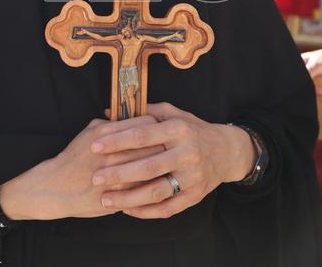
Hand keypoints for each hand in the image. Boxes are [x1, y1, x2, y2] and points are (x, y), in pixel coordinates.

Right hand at [0, 115, 163, 220]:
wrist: (55, 187)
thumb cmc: (73, 157)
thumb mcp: (90, 132)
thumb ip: (114, 124)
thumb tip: (134, 117)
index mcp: (107, 134)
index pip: (146, 126)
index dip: (158, 128)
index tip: (162, 130)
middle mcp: (113, 154)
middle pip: (154, 146)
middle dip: (165, 147)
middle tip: (172, 147)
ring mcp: (116, 177)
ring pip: (152, 170)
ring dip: (163, 168)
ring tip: (168, 165)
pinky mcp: (117, 196)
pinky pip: (144, 190)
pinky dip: (154, 185)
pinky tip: (158, 182)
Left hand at [88, 103, 255, 218]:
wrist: (226, 151)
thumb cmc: (192, 129)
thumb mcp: (174, 114)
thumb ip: (144, 112)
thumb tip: (108, 111)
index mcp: (179, 129)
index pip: (143, 135)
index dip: (117, 141)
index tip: (94, 146)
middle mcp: (188, 153)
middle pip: (148, 166)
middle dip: (118, 173)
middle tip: (95, 177)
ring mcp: (193, 177)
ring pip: (156, 191)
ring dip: (128, 198)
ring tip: (105, 200)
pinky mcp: (196, 196)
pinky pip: (168, 208)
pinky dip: (146, 211)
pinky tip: (127, 210)